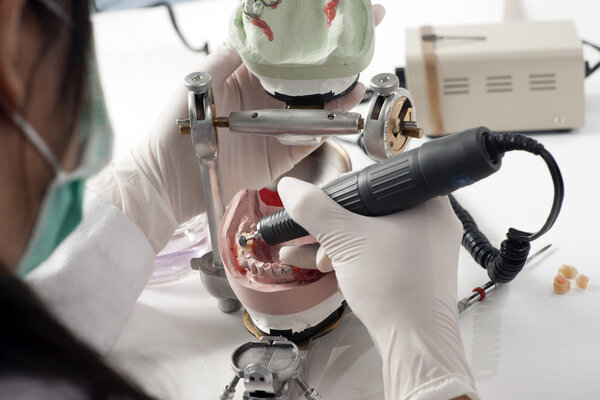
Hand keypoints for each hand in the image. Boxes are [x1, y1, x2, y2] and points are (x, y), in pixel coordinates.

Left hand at [88, 6, 385, 252]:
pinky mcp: (284, 152)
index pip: (289, 49)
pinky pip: (314, 136)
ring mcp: (280, 125)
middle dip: (339, 54)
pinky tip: (345, 105)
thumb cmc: (179, 124)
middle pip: (312, 74)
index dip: (313, 31)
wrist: (173, 176)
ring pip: (319, 103)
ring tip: (359, 73)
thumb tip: (258, 27)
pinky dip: (332, 123)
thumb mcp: (203, 78)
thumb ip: (232, 54)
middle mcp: (269, 98)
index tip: (338, 10)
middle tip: (365, 32)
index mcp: (250, 75)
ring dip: (342, 88)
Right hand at [278, 177, 477, 399]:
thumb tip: (290, 187)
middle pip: (366, 208)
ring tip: (299, 250)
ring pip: (367, 233)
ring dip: (331, 242)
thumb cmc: (398, 290)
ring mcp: (420, 247)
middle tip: (311, 234)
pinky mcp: (410, 269)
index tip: (318, 202)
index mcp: (425, 200)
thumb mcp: (345, 240)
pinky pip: (373, 253)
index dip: (339, 191)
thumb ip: (313, 208)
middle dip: (330, 225)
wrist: (415, 343)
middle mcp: (428, 220)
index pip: (374, 179)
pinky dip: (347, 256)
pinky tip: (316, 262)